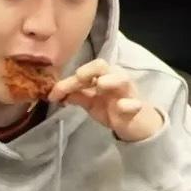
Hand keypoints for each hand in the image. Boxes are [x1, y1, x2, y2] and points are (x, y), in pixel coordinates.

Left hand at [47, 59, 163, 141]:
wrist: (134, 124)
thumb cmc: (110, 107)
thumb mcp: (89, 101)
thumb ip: (75, 95)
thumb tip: (54, 93)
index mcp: (101, 75)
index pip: (84, 70)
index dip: (68, 80)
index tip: (54, 94)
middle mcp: (114, 78)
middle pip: (102, 65)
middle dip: (88, 71)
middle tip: (77, 79)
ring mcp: (127, 92)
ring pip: (122, 79)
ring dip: (110, 80)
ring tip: (99, 86)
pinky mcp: (136, 108)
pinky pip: (135, 104)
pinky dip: (128, 104)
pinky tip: (122, 106)